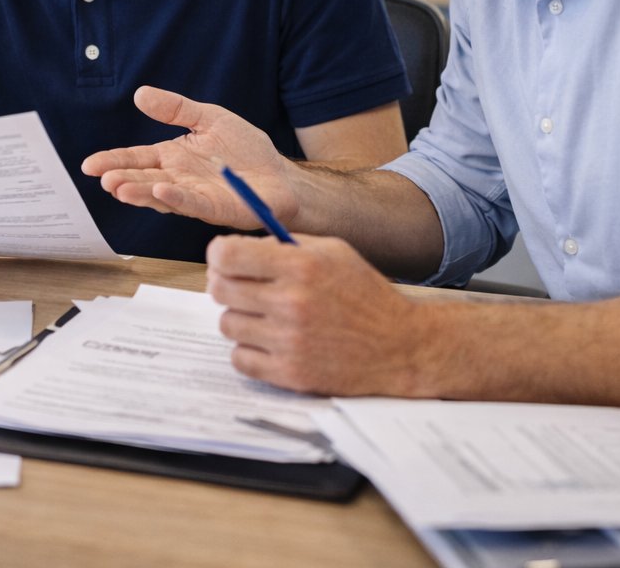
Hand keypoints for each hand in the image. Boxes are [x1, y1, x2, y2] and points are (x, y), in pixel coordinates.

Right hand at [81, 86, 296, 229]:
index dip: (113, 161)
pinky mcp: (216, 208)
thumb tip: (140, 94)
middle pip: (143, 180)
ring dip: (140, 193)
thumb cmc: (245, 150)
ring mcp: (195, 196)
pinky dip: (175, 198)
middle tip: (103, 179)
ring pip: (161, 196)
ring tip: (119, 188)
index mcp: (173, 158)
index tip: (89, 165)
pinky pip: (192, 203)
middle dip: (122, 180)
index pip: (136, 159)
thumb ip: (175, 109)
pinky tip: (160, 191)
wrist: (280, 175)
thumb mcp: (209, 118)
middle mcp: (178, 179)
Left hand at [206, 234, 427, 395]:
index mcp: (302, 265)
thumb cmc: (365, 295)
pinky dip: (249, 350)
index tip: (225, 260)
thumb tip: (234, 248)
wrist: (400, 345)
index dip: (220, 255)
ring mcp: (289, 341)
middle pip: (220, 290)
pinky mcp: (290, 373)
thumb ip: (284, 245)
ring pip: (227, 324)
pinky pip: (239, 359)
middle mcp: (292, 302)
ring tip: (267, 317)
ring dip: (241, 319)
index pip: (227, 255)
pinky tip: (271, 342)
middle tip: (243, 288)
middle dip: (226, 284)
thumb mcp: (333, 251)